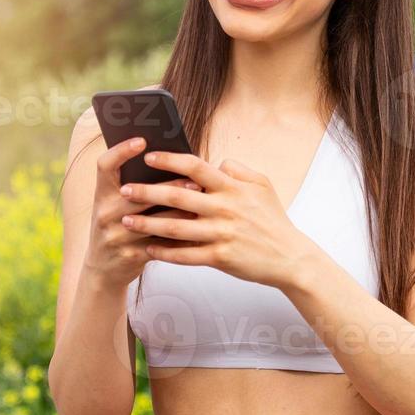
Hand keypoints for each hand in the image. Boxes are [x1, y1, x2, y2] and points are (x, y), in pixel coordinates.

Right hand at [84, 136, 200, 289]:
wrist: (102, 270)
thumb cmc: (117, 227)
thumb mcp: (115, 205)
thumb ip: (134, 185)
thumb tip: (170, 160)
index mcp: (102, 194)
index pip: (105, 165)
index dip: (121, 150)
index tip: (141, 140)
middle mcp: (105, 212)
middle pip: (138, 193)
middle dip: (168, 185)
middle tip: (193, 179)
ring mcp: (116, 235)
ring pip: (154, 221)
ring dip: (180, 212)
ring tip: (202, 203)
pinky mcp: (130, 255)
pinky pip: (160, 244)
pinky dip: (180, 237)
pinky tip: (198, 230)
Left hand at [116, 150, 318, 290]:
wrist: (290, 257)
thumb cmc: (273, 219)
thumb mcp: (262, 185)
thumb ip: (238, 170)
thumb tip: (216, 162)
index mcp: (232, 188)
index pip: (196, 167)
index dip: (170, 161)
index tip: (148, 157)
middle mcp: (225, 208)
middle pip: (178, 197)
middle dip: (147, 192)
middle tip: (124, 189)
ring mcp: (222, 234)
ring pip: (176, 228)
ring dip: (147, 224)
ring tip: (125, 221)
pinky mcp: (220, 257)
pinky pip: (186, 255)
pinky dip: (164, 252)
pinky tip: (148, 249)